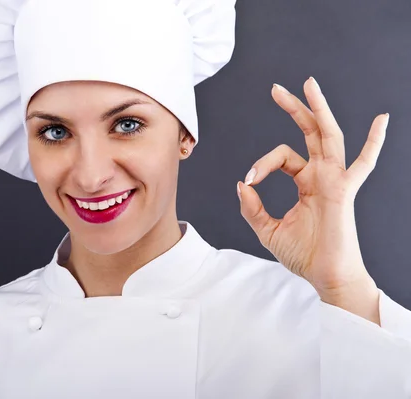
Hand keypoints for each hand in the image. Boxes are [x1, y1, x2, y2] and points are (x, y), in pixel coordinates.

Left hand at [236, 77, 387, 322]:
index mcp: (305, 182)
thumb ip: (252, 207)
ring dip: (319, 110)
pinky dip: (374, 142)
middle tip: (276, 89)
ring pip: (329, 136)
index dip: (262, 164)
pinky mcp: (344, 191)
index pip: (282, 157)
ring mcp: (334, 180)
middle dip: (293, 109)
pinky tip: (382, 119)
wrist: (324, 276)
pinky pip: (362, 164)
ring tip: (308, 84)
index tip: (249, 179)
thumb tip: (241, 183)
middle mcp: (321, 175)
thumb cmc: (302, 254)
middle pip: (309, 133)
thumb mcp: (267, 229)